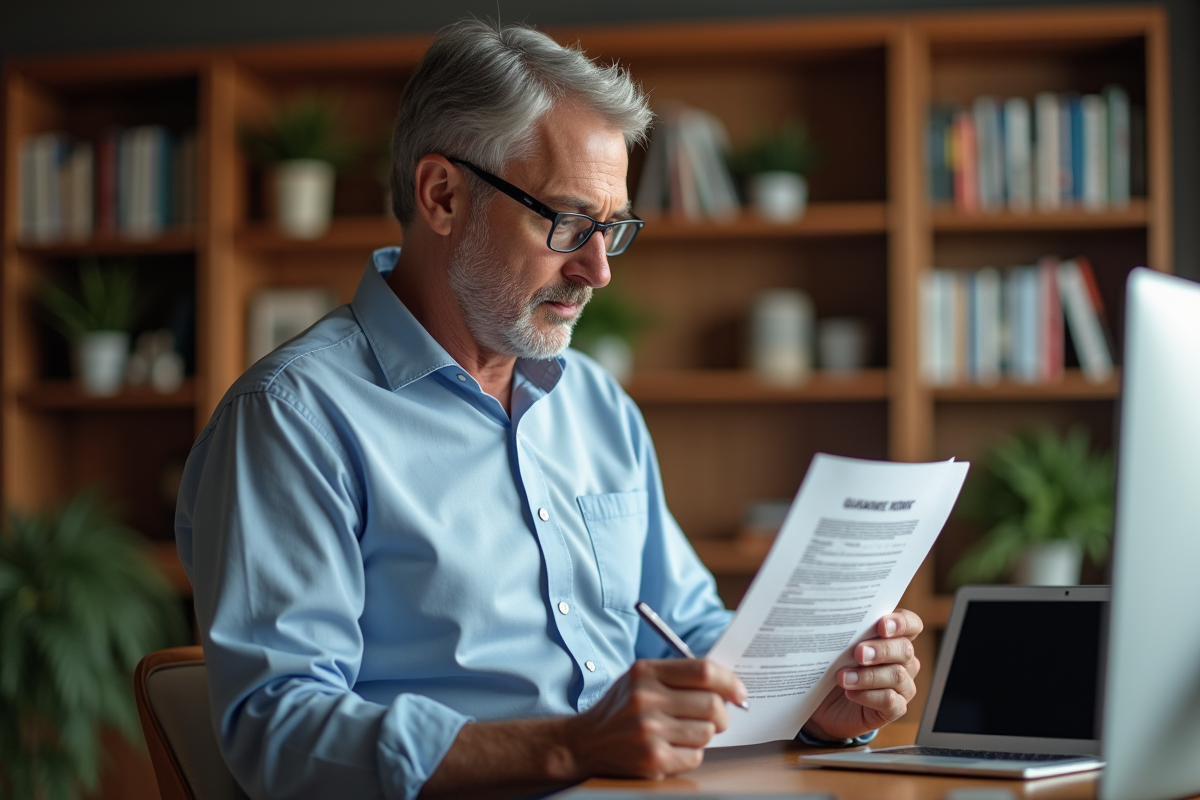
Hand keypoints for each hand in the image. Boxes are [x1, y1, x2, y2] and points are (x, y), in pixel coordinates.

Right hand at [560, 658, 747, 779]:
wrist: (585, 742)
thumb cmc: (620, 708)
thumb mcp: (639, 678)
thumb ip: (677, 675)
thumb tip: (726, 684)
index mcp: (645, 672)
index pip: (703, 671)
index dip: (729, 682)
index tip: (739, 692)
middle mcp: (646, 699)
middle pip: (711, 704)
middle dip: (722, 713)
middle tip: (716, 717)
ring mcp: (649, 731)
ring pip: (707, 732)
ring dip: (703, 734)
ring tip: (683, 732)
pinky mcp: (652, 759)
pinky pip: (695, 756)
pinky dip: (690, 753)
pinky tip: (672, 748)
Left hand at [801, 609, 922, 741]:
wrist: (825, 704)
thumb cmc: (834, 668)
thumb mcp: (838, 648)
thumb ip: (847, 635)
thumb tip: (837, 622)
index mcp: (894, 638)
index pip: (911, 625)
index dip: (902, 623)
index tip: (882, 626)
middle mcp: (904, 661)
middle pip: (905, 649)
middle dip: (881, 650)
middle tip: (859, 653)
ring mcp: (903, 686)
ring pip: (897, 675)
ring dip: (868, 676)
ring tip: (843, 677)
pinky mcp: (895, 709)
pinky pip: (890, 701)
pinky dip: (868, 696)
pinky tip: (850, 693)